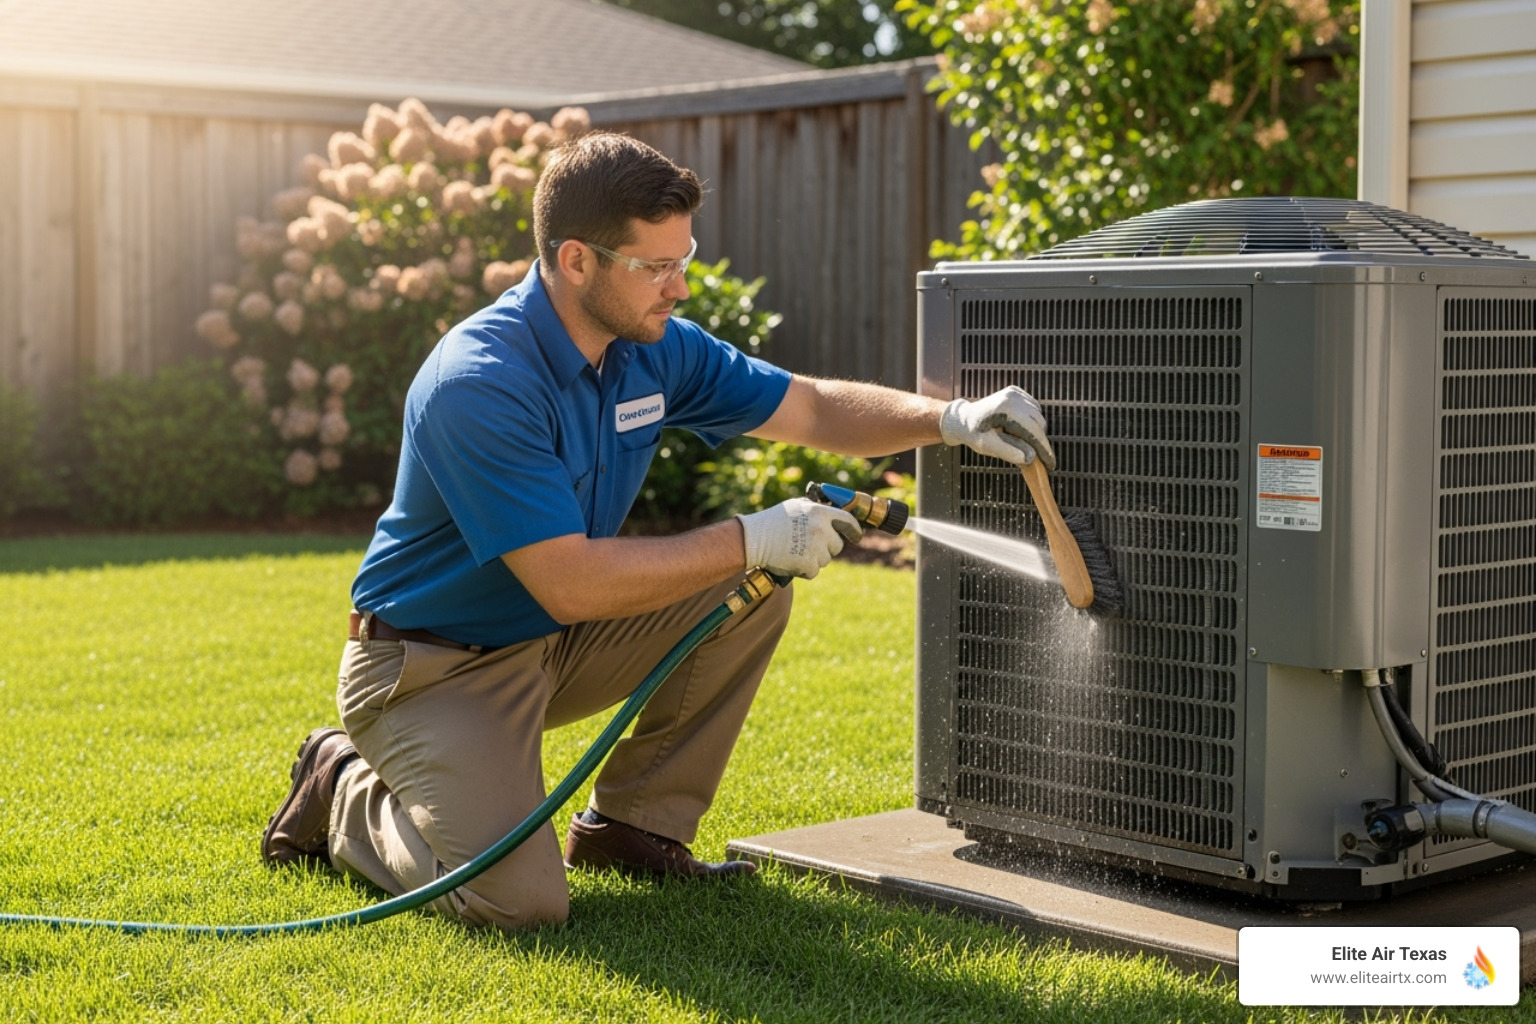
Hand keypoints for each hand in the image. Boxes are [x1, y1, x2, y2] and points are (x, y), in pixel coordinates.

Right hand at [737, 497, 863, 578]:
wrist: (754, 538)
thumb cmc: (774, 520)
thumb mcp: (797, 506)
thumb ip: (817, 508)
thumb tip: (834, 512)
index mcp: (820, 512)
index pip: (848, 521)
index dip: (854, 530)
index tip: (856, 536)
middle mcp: (821, 529)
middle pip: (837, 545)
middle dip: (827, 547)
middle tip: (809, 545)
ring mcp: (815, 548)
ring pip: (825, 559)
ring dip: (814, 559)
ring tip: (795, 551)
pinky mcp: (808, 564)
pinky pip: (814, 571)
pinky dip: (804, 570)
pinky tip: (791, 561)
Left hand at [939, 385, 1054, 469]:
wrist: (963, 418)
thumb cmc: (974, 435)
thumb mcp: (987, 447)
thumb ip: (1008, 452)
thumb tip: (1030, 458)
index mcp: (1007, 410)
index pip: (1034, 432)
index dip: (1044, 450)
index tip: (1051, 464)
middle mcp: (1013, 397)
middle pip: (1039, 424)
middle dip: (1040, 442)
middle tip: (1040, 460)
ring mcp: (1015, 392)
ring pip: (1038, 416)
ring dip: (1036, 431)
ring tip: (1024, 443)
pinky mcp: (1016, 391)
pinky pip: (1033, 408)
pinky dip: (1032, 420)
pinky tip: (1021, 429)